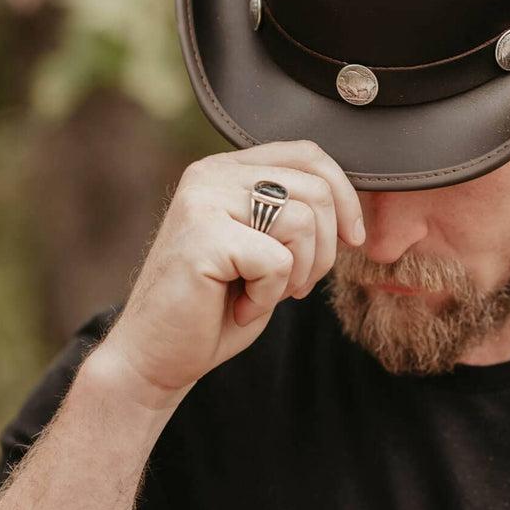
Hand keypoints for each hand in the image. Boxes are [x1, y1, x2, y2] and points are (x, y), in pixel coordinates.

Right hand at [92, 140, 365, 409]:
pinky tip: (239, 306)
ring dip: (297, 273)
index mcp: (227, 169)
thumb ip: (294, 213)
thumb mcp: (266, 247)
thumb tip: (351, 202)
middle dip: (323, 249)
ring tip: (263, 294)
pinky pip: (277, 261)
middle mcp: (211, 174)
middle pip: (314, 189)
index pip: (307, 154)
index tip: (352, 239)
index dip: (344, 195)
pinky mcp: (202, 235)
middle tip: (294, 285)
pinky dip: (269, 296)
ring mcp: (203, 200)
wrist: (156, 356)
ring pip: (302, 221)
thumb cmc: (217, 306)